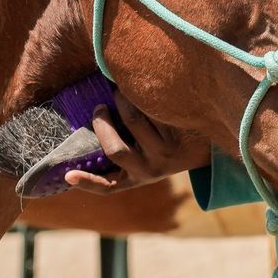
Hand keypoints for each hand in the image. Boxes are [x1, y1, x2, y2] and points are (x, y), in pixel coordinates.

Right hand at [64, 92, 211, 193]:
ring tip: (123, 91)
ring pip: (134, 121)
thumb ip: (121, 143)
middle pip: (115, 149)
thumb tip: (91, 116)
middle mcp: (150, 171)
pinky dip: (143, 96)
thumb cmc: (165, 139)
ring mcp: (166, 156)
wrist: (209, 136)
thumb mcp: (144, 152)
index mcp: (135, 178)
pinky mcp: (180, 136)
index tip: (68, 175)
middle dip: (102, 123)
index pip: (107, 187)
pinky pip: (152, 110)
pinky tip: (146, 90)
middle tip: (101, 106)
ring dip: (122, 101)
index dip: (86, 182)